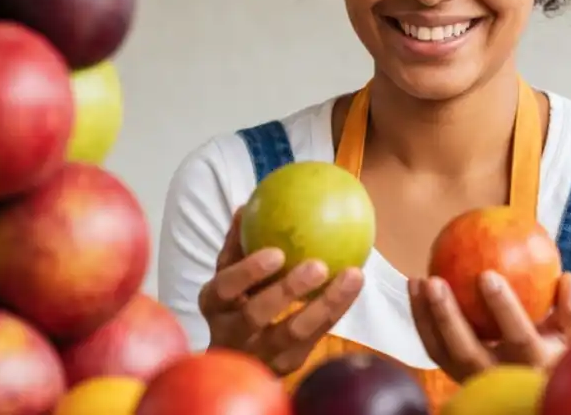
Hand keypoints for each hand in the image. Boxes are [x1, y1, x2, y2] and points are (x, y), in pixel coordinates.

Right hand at [199, 207, 364, 374]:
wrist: (236, 361)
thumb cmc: (235, 304)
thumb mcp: (229, 277)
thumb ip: (237, 245)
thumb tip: (247, 205)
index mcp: (214, 306)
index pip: (225, 288)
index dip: (248, 272)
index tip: (277, 253)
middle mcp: (232, 335)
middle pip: (257, 314)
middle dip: (287, 290)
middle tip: (319, 265)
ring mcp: (261, 355)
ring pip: (295, 331)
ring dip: (326, 302)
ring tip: (352, 275)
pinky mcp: (289, 365)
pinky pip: (317, 335)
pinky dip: (337, 308)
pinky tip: (356, 283)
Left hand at [409, 271, 570, 383]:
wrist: (539, 387)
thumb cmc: (559, 350)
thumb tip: (567, 277)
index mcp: (534, 365)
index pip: (519, 338)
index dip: (504, 309)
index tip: (487, 275)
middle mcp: (501, 378)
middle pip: (468, 352)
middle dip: (447, 317)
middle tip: (434, 281)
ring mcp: (475, 380)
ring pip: (443, 353)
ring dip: (426, 317)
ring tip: (417, 281)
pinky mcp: (456, 374)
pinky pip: (435, 348)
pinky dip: (422, 320)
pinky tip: (416, 288)